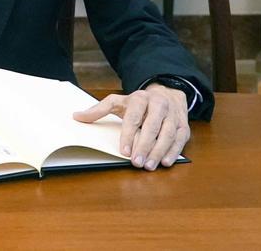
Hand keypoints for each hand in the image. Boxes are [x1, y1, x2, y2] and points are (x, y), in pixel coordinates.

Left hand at [73, 83, 189, 169]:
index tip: (123, 151)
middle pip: (152, 126)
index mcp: (140, 98)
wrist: (167, 93)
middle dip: (144, 146)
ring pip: (168, 133)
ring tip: (149, 166)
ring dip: (159, 151)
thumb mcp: (118, 102)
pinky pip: (180, 139)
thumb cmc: (139, 102)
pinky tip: (165, 162)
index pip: (134, 117)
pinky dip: (173, 151)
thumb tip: (77, 116)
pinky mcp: (183, 125)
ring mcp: (173, 115)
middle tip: (136, 162)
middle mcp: (159, 105)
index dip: (128, 135)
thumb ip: (99, 110)